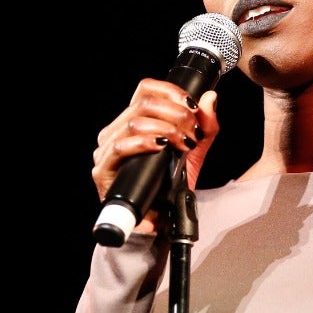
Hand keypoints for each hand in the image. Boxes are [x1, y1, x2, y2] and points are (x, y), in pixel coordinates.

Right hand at [90, 82, 219, 234]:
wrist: (162, 223)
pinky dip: (142, 143)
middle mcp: (116, 131)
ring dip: (164, 128)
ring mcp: (106, 150)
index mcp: (134, 121)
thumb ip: (204, 126)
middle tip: (192, 131)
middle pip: (142, 103)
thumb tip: (209, 97)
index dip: (169, 91)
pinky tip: (160, 146)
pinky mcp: (103, 170)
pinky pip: (119, 147)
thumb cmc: (171, 186)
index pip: (145, 90)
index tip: (191, 105)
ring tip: (183, 142)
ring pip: (133, 122)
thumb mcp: (194, 152)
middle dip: (174, 114)